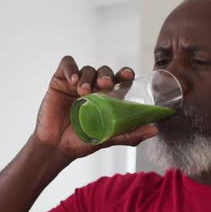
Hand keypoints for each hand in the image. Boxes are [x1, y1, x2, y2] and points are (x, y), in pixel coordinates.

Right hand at [33, 55, 157, 159]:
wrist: (56, 146)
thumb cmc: (82, 142)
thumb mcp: (108, 138)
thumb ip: (130, 134)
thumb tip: (154, 130)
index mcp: (108, 98)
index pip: (120, 79)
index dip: (125, 74)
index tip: (128, 75)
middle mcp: (94, 88)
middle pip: (104, 72)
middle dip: (106, 75)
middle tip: (105, 85)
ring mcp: (76, 83)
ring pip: (88, 69)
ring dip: (88, 77)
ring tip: (84, 92)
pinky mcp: (60, 81)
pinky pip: (67, 65)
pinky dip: (71, 69)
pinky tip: (73, 81)